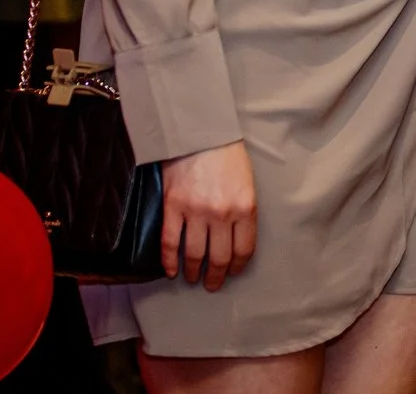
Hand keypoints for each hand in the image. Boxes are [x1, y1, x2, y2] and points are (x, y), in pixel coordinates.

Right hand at [160, 139, 256, 288]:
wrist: (199, 131)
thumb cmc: (227, 154)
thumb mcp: (246, 182)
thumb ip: (243, 210)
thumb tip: (235, 239)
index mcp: (245, 207)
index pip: (243, 249)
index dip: (236, 266)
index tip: (232, 272)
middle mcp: (222, 214)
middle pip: (218, 258)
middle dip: (215, 276)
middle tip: (212, 284)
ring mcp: (195, 212)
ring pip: (194, 255)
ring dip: (193, 272)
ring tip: (193, 278)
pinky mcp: (173, 207)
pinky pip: (170, 243)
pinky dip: (169, 261)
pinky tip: (171, 270)